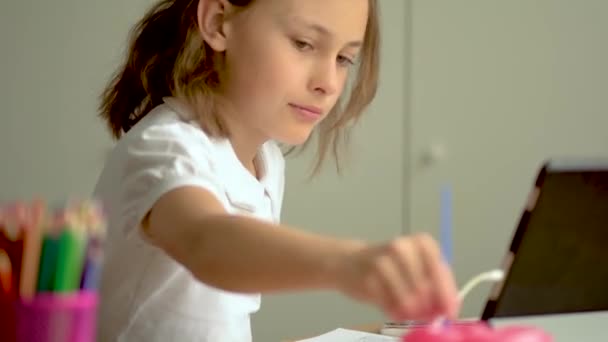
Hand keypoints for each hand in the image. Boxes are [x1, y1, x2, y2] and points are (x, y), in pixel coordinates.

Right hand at [336, 233, 459, 320]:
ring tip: (409, 312)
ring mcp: (382, 262)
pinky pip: (389, 305)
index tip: (450, 313)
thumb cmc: (391, 265)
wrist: (350, 262)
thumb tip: (451, 308)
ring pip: (408, 299)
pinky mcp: (367, 279)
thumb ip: (436, 284)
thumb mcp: (417, 267)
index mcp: (421, 242)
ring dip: (411, 312)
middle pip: (424, 288)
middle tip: (428, 316)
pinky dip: (394, 311)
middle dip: (429, 307)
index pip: (439, 270)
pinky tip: (393, 308)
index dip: (446, 294)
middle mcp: (402, 247)